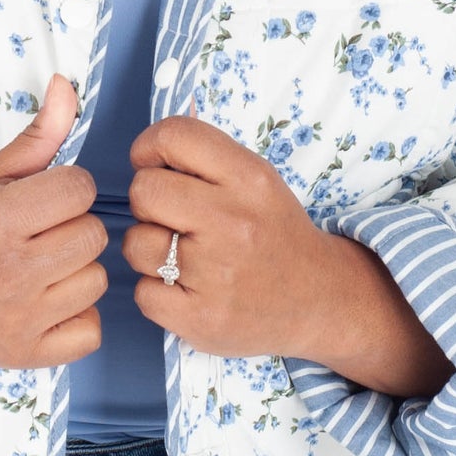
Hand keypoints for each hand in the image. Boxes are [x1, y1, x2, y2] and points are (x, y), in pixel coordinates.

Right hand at [0, 77, 108, 369]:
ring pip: (97, 280)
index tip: (38, 199)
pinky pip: (91, 330)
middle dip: (70, 227)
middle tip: (35, 233)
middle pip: (93, 236)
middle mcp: (8, 274)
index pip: (80, 189)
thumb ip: (37, 136)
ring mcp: (18, 320)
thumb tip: (69, 85)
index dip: (64, 188)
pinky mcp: (24, 356)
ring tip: (37, 265)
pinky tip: (44, 301)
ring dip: (75, 269)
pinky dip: (76, 316)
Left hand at [124, 112, 455, 397]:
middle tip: (170, 217)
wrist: (320, 301)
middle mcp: (233, 223)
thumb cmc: (275, 234)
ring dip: (148, 250)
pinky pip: (142, 292)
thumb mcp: (258, 182)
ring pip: (135, 244)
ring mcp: (216, 275)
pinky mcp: (200, 319)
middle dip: (148, 203)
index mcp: (250, 179)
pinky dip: (156, 292)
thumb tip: (148, 151)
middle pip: (144, 191)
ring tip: (180, 257)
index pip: (174, 136)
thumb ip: (207, 160)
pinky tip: (186, 290)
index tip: (152, 165)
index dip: (149, 147)